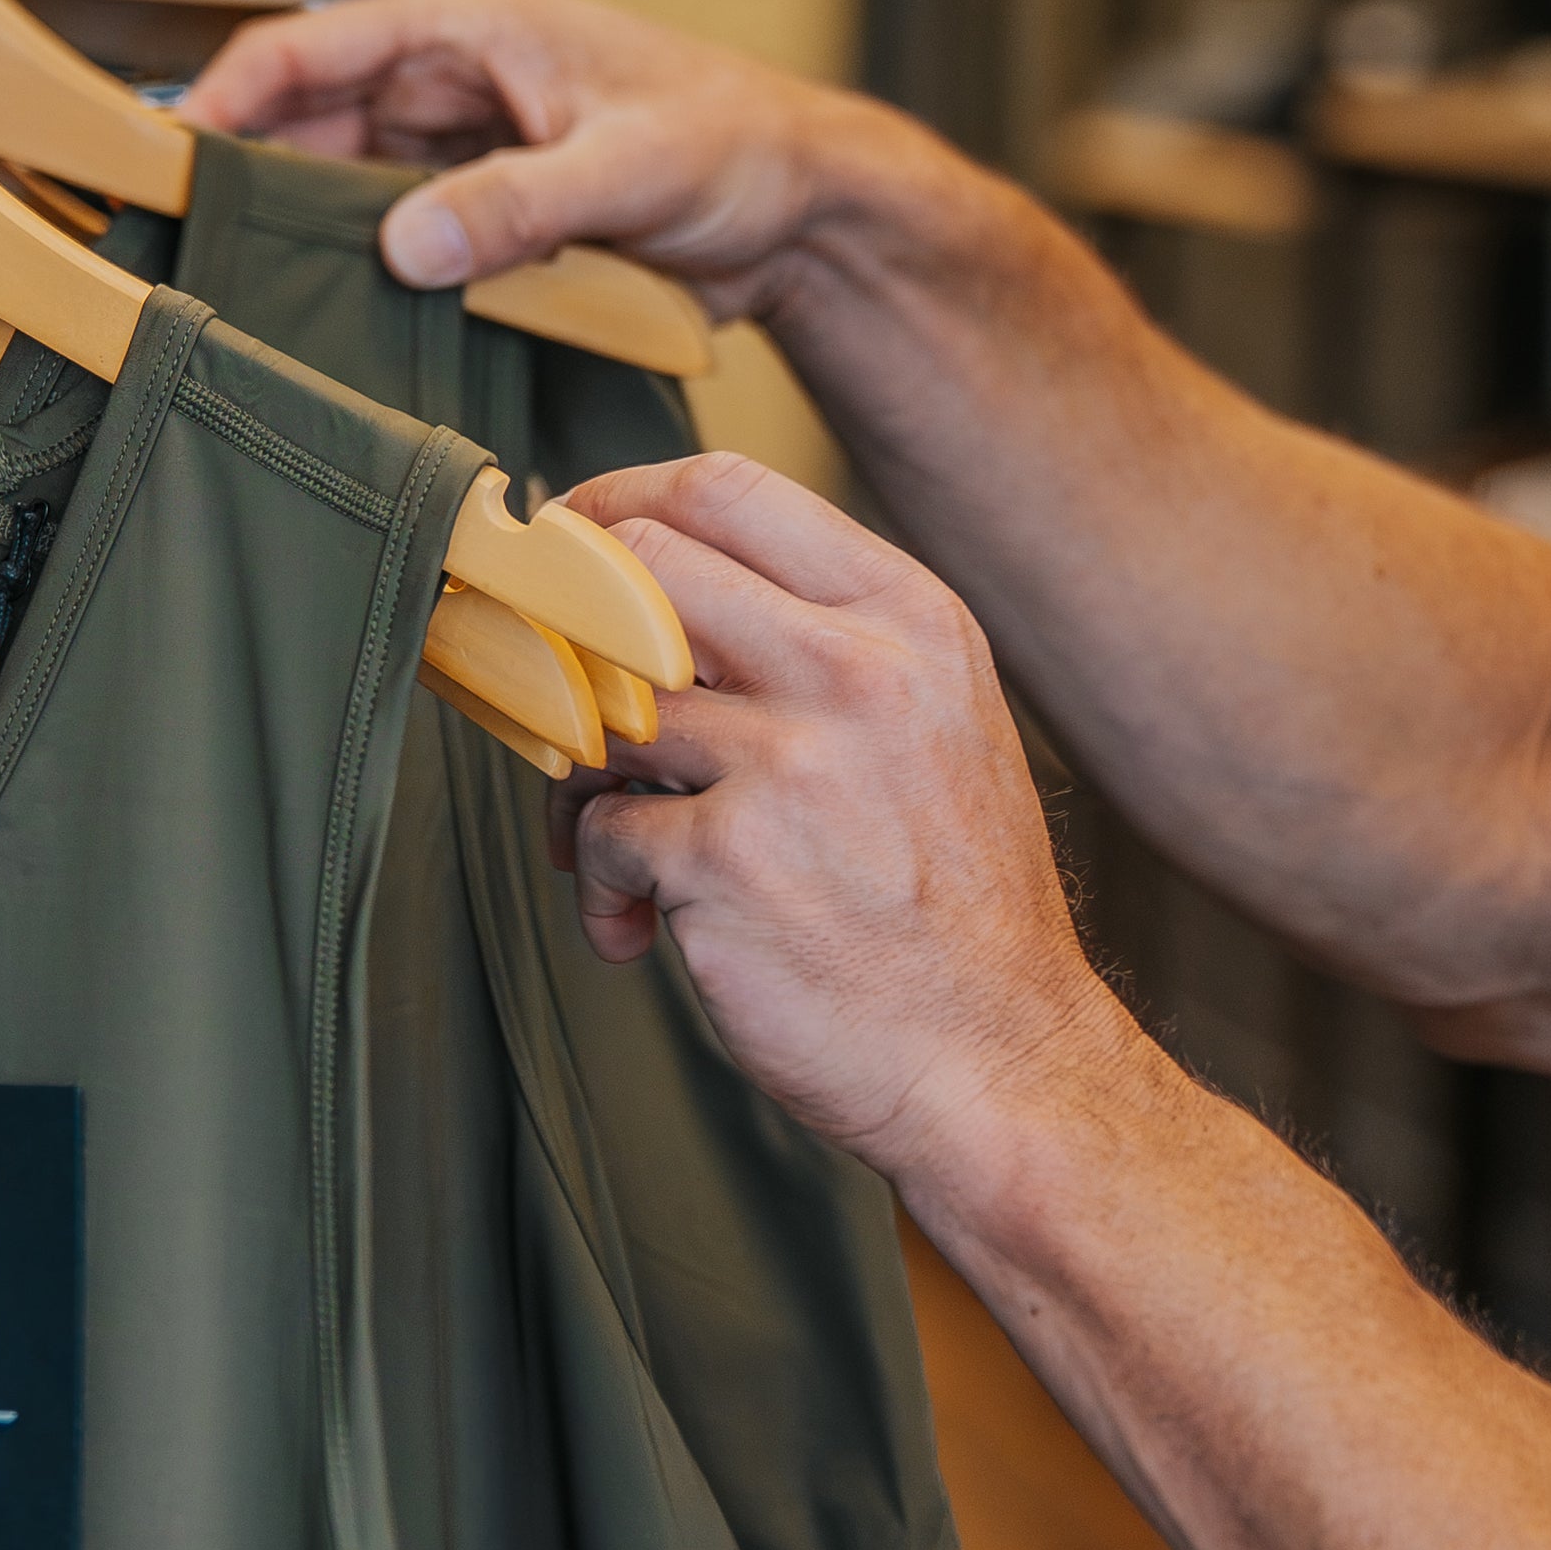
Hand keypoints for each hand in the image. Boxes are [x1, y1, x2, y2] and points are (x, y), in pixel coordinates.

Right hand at [185, 0, 913, 322]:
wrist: (806, 209)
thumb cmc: (736, 146)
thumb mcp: (630, 169)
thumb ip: (519, 203)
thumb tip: (405, 246)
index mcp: (472, 29)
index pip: (311, 46)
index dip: (227, 97)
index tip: (166, 165)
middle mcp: (453, 80)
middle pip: (312, 127)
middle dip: (254, 186)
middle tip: (188, 260)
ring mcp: (466, 149)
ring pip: (349, 192)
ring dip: (310, 242)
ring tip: (246, 304)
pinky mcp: (488, 213)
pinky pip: (401, 241)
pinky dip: (368, 277)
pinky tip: (332, 328)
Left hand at [554, 449, 1155, 1203]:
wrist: (999, 1061)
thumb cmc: (953, 908)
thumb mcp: (934, 727)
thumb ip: (824, 645)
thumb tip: (656, 595)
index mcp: (909, 621)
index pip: (729, 488)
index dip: (619, 503)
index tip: (570, 545)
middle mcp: (856, 671)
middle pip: (638, 567)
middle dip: (569, 625)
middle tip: (550, 687)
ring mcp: (790, 761)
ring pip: (601, 704)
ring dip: (574, 780)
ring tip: (610, 851)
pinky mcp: (726, 857)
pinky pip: (598, 829)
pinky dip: (598, 886)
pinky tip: (639, 932)